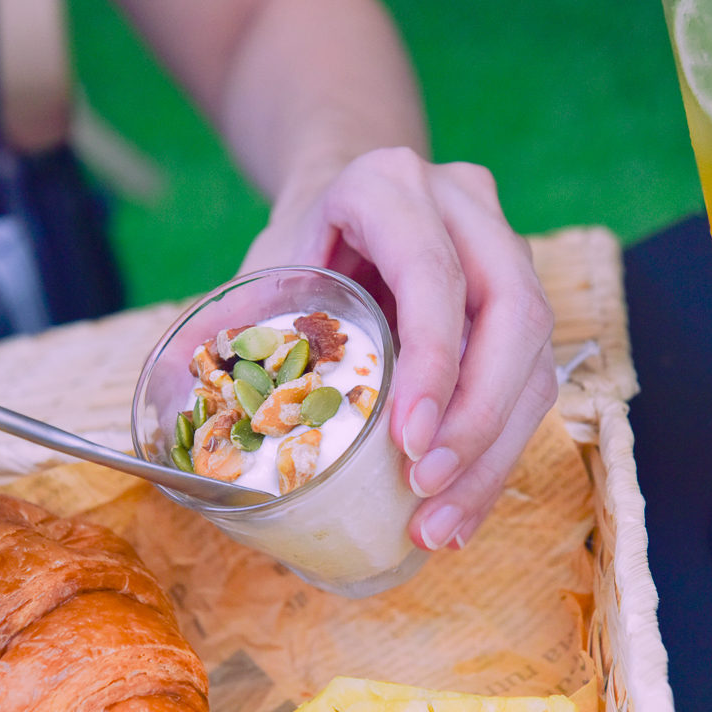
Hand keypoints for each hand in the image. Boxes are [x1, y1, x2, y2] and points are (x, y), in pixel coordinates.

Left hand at [241, 148, 556, 550]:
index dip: (433, 363)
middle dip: (476, 421)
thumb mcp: (266, 263)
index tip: (408, 442)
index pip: (435, 275)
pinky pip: (530, 383)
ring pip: (533, 359)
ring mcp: (507, 253)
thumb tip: (178, 380)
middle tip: (425, 491)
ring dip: (490, 453)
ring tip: (441, 525)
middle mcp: (468, 210)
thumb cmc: (303, 239)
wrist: (348, 203)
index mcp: (393, 186)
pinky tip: (458, 508)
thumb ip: (237, 317)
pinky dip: (493, 453)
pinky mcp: (520, 304)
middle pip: (514, 318)